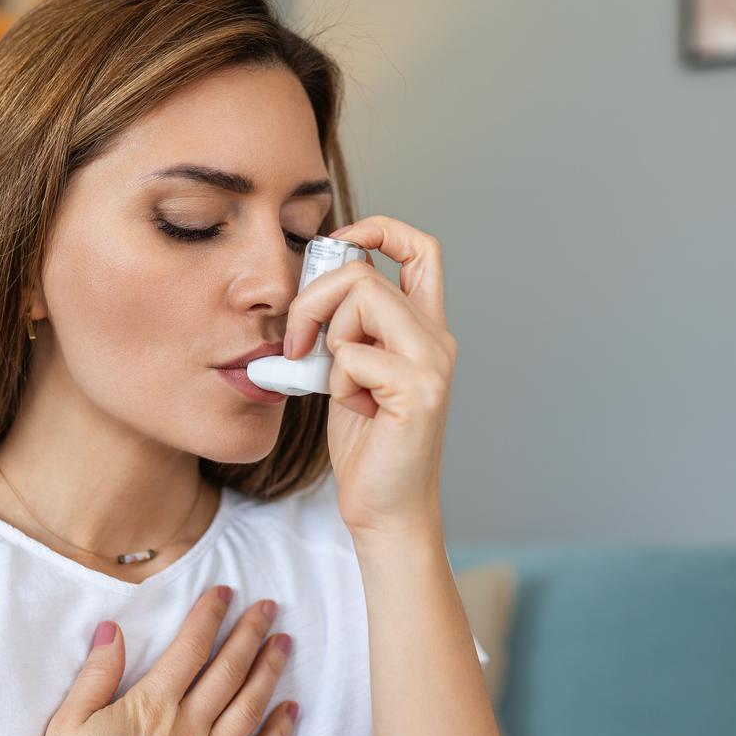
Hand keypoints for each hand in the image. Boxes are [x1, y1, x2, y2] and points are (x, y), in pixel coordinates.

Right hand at [19, 586, 297, 735]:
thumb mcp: (66, 728)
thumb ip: (96, 676)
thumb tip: (113, 629)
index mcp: (152, 708)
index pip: (190, 648)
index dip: (210, 615)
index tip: (226, 591)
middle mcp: (188, 731)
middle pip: (228, 670)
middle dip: (250, 632)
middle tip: (270, 605)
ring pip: (249, 708)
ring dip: (270, 671)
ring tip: (285, 642)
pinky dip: (279, 734)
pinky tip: (291, 712)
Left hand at [284, 215, 457, 537]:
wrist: (384, 507)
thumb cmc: (366, 442)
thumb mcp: (349, 369)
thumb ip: (345, 327)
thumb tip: (312, 285)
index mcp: (424, 327)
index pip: (420, 248)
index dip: (379, 228)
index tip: (340, 243)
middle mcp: (437, 338)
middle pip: (366, 272)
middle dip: (315, 298)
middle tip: (299, 341)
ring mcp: (433, 362)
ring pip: (361, 300)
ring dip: (329, 340)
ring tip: (336, 381)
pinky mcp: (419, 390)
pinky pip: (354, 354)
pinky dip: (338, 380)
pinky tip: (354, 409)